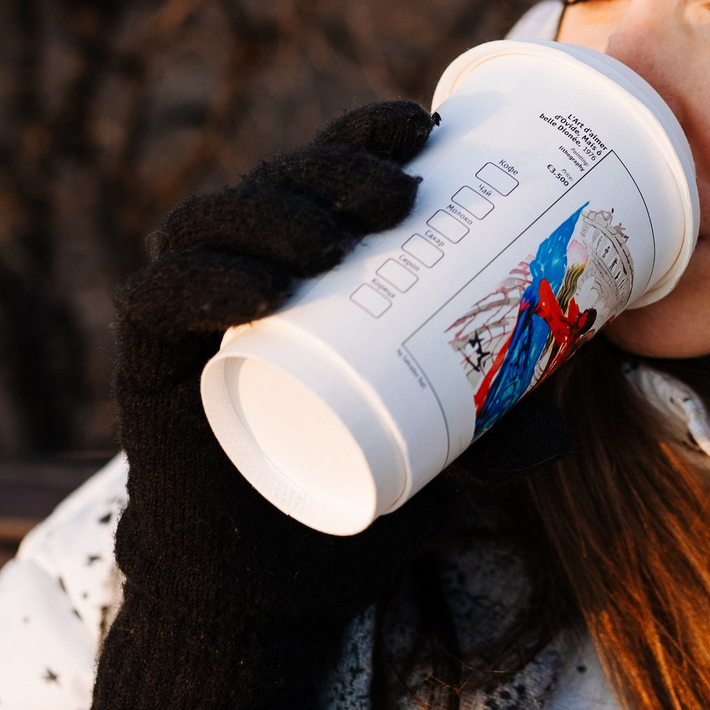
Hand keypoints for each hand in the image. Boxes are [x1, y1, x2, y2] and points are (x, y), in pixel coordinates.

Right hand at [88, 101, 567, 709]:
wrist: (276, 583)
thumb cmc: (354, 482)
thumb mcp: (442, 447)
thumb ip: (494, 435)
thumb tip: (560, 431)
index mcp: (307, 260)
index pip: (326, 167)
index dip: (364, 131)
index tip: (423, 126)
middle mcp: (242, 268)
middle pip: (273, 181)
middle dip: (331, 167)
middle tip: (396, 195)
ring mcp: (190, 312)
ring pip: (209, 224)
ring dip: (270, 212)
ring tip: (333, 240)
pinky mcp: (149, 365)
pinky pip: (156, 301)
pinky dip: (200, 282)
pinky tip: (259, 288)